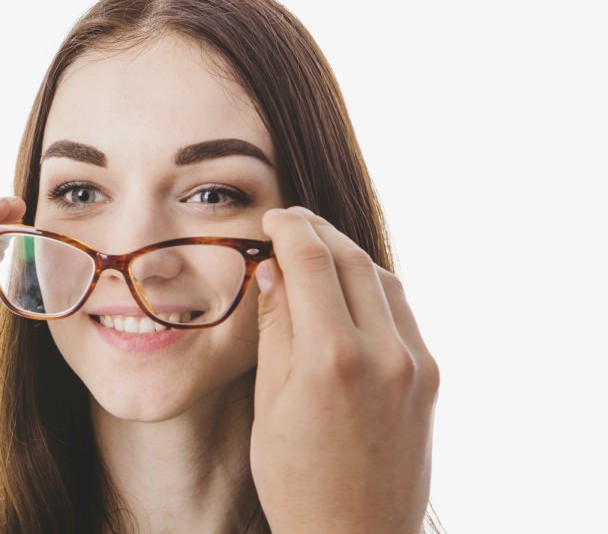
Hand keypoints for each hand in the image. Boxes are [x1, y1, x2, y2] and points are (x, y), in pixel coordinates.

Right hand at [250, 206, 439, 533]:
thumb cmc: (297, 481)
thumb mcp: (269, 404)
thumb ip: (276, 331)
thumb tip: (273, 271)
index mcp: (331, 360)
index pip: (312, 263)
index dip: (290, 230)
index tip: (272, 220)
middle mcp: (383, 354)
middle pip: (353, 261)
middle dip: (318, 233)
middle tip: (290, 223)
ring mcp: (414, 365)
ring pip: (384, 280)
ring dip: (349, 256)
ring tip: (316, 251)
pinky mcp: (429, 378)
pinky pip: (402, 313)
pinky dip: (373, 288)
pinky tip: (348, 292)